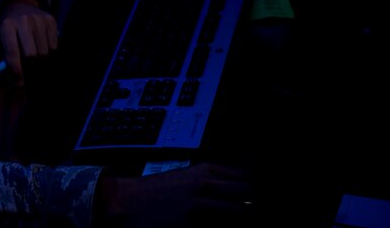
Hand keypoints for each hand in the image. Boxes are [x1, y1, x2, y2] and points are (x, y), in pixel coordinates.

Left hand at [0, 0, 57, 85]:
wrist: (20, 4)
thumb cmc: (8, 27)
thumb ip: (5, 57)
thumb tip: (16, 80)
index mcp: (7, 25)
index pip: (12, 52)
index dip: (16, 70)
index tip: (19, 82)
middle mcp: (24, 20)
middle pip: (32, 54)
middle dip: (30, 68)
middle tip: (29, 73)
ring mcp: (39, 19)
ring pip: (44, 52)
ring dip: (40, 61)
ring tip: (35, 61)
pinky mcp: (51, 20)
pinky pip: (54, 46)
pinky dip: (49, 52)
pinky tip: (42, 48)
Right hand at [95, 162, 255, 226]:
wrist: (128, 200)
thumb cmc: (158, 193)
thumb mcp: (189, 179)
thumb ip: (215, 182)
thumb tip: (238, 189)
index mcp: (208, 169)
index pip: (247, 173)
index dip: (258, 182)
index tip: (261, 189)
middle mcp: (207, 182)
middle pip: (250, 188)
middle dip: (258, 196)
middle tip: (258, 201)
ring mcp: (202, 200)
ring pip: (242, 207)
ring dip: (247, 210)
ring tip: (247, 212)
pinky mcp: (193, 218)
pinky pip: (223, 220)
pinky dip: (232, 220)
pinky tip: (234, 220)